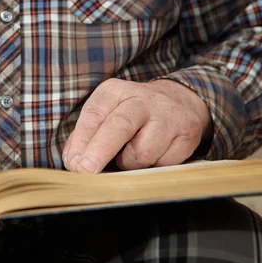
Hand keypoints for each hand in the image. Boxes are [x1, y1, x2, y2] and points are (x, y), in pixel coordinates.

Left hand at [62, 79, 211, 172]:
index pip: (94, 115)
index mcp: (115, 92)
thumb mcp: (104, 115)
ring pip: (142, 153)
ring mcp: (168, 116)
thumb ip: (84, 138)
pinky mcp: (187, 135)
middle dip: (100, 151)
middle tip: (86, 170)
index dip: (82, 141)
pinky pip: (163, 164)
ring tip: (131, 153)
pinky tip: (154, 153)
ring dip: (130, 163)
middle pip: (119, 126)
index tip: (74, 163)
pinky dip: (153, 166)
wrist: (180, 101)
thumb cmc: (130, 115)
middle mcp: (142, 100)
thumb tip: (74, 163)